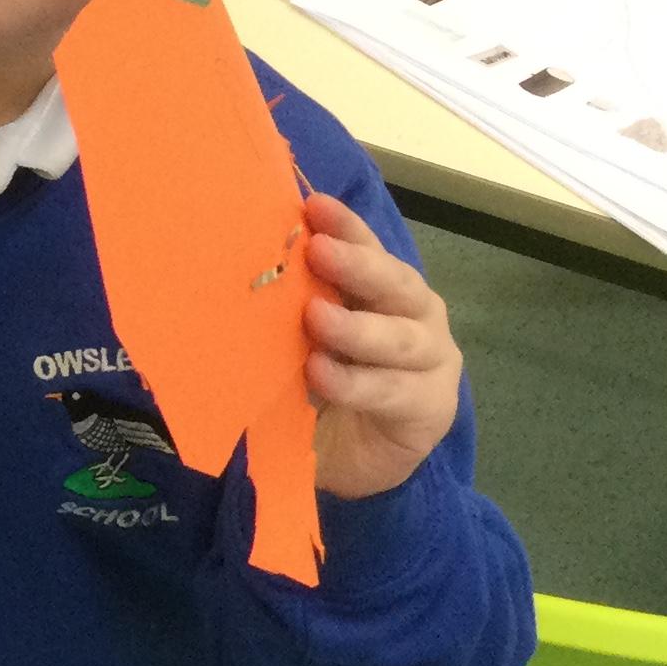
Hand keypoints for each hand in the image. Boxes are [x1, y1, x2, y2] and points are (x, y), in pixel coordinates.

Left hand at [301, 190, 462, 498]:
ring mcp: (431, 360)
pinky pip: (392, 390)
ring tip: (315, 318)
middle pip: (395, 283)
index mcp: (383, 290)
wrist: (351, 460)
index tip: (314, 205)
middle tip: (318, 251)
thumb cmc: (322, 386)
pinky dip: (355, 382)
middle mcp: (416, 315)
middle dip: (357, 265)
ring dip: (356, 327)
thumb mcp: (301, 340)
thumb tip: (235, 266)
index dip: (346, 226)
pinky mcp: (430, 407)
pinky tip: (322, 373)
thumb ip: (290, 308)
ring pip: (400, 337)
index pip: (369, 248)